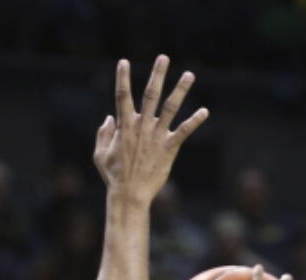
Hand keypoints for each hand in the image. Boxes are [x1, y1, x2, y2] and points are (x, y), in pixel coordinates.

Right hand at [93, 56, 206, 209]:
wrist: (129, 195)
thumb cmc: (114, 177)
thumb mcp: (100, 155)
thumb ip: (103, 134)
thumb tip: (108, 118)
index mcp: (124, 127)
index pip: (122, 96)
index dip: (122, 78)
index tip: (123, 61)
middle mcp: (142, 127)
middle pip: (150, 95)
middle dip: (157, 75)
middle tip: (163, 58)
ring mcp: (156, 137)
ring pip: (170, 108)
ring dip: (180, 90)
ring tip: (189, 74)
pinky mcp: (168, 148)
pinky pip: (183, 132)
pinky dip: (194, 121)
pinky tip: (205, 111)